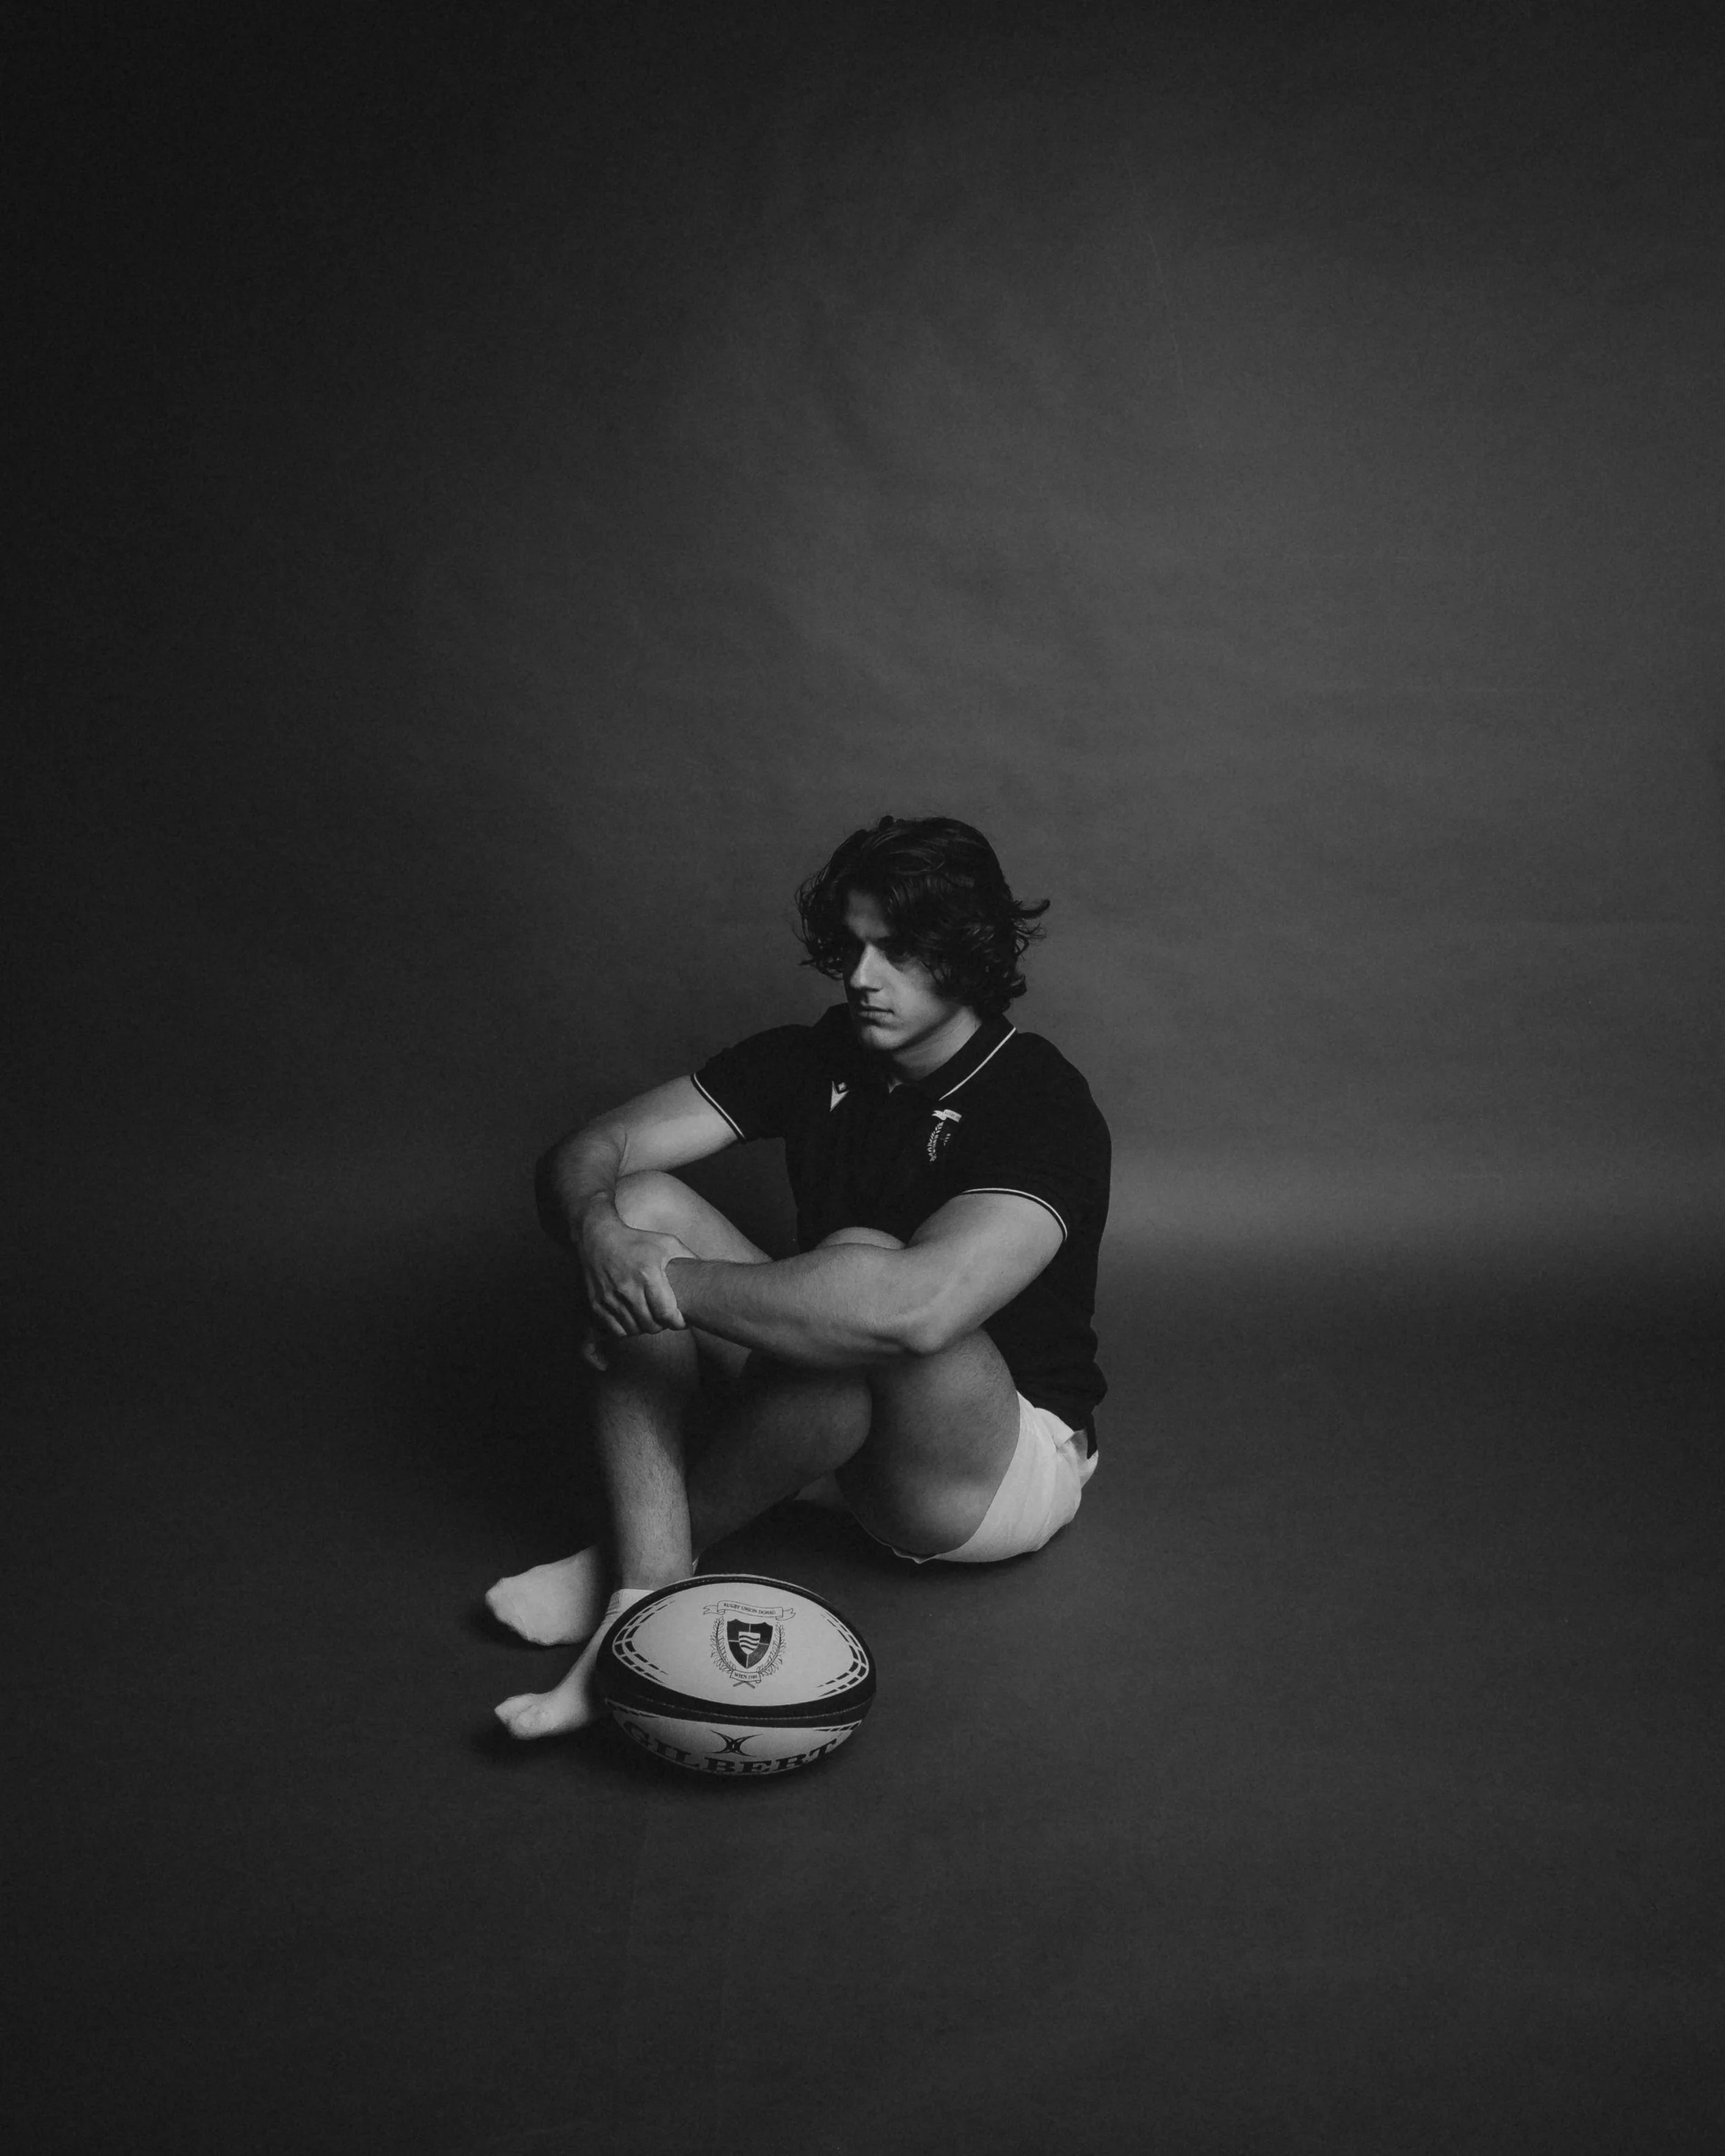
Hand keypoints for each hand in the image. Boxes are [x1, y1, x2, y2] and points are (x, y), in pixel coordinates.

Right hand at [577, 1216, 695, 1367]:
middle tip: (666, 1318)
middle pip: (651, 1325)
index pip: (666, 1313)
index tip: (681, 1321)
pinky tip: (634, 1318)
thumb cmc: (638, 1241)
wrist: (598, 1238)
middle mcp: (627, 1288)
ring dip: (645, 1328)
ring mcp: (609, 1297)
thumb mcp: (667, 1243)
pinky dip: (627, 1329)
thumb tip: (711, 1272)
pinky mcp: (596, 1304)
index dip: (677, 1322)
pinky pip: (616, 1330)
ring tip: (651, 1318)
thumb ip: (689, 1258)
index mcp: (647, 1273)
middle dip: (663, 1326)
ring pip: (634, 1330)